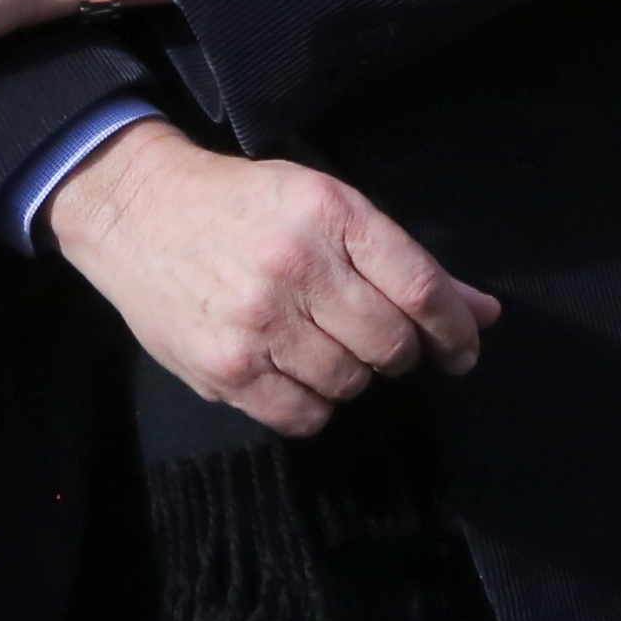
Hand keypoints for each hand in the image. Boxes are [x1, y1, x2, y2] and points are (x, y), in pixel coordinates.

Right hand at [44, 123, 499, 437]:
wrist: (136, 211)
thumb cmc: (241, 204)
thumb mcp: (324, 205)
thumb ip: (404, 263)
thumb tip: (484, 314)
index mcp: (331, 213)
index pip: (422, 288)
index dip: (456, 330)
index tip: (462, 350)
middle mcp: (298, 265)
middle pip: (391, 344)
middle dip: (398, 352)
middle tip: (377, 340)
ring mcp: (257, 321)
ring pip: (350, 383)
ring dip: (351, 375)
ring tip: (321, 345)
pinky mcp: (223, 368)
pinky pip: (302, 416)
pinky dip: (313, 404)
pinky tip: (295, 373)